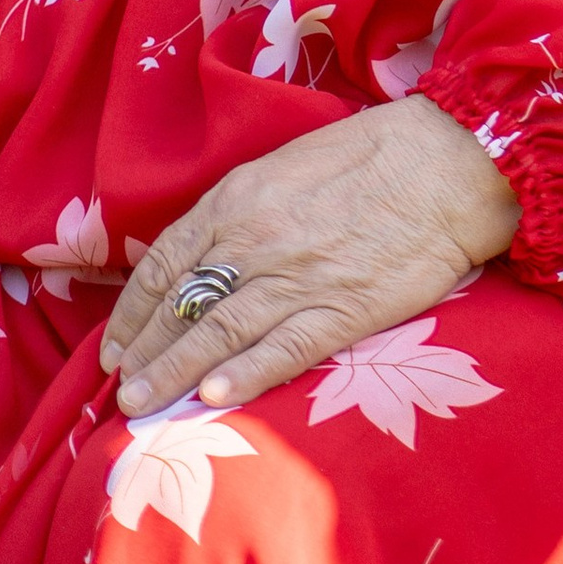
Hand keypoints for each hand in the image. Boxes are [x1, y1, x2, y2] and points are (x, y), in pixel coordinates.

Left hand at [100, 98, 517, 414]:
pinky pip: (281, 349)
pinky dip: (243, 376)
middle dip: (144, 352)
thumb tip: (202, 254)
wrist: (446, 163)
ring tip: (140, 409)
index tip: (116, 344)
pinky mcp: (341, 310)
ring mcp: (296, 276)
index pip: (165, 261)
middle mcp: (255, 239)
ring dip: (173, 375)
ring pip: (217, 332)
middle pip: (182, 304)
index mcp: (239, 198)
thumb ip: (241, 210)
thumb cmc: (371, 155)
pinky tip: (211, 399)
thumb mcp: (286, 166)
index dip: (134, 309)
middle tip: (118, 392)